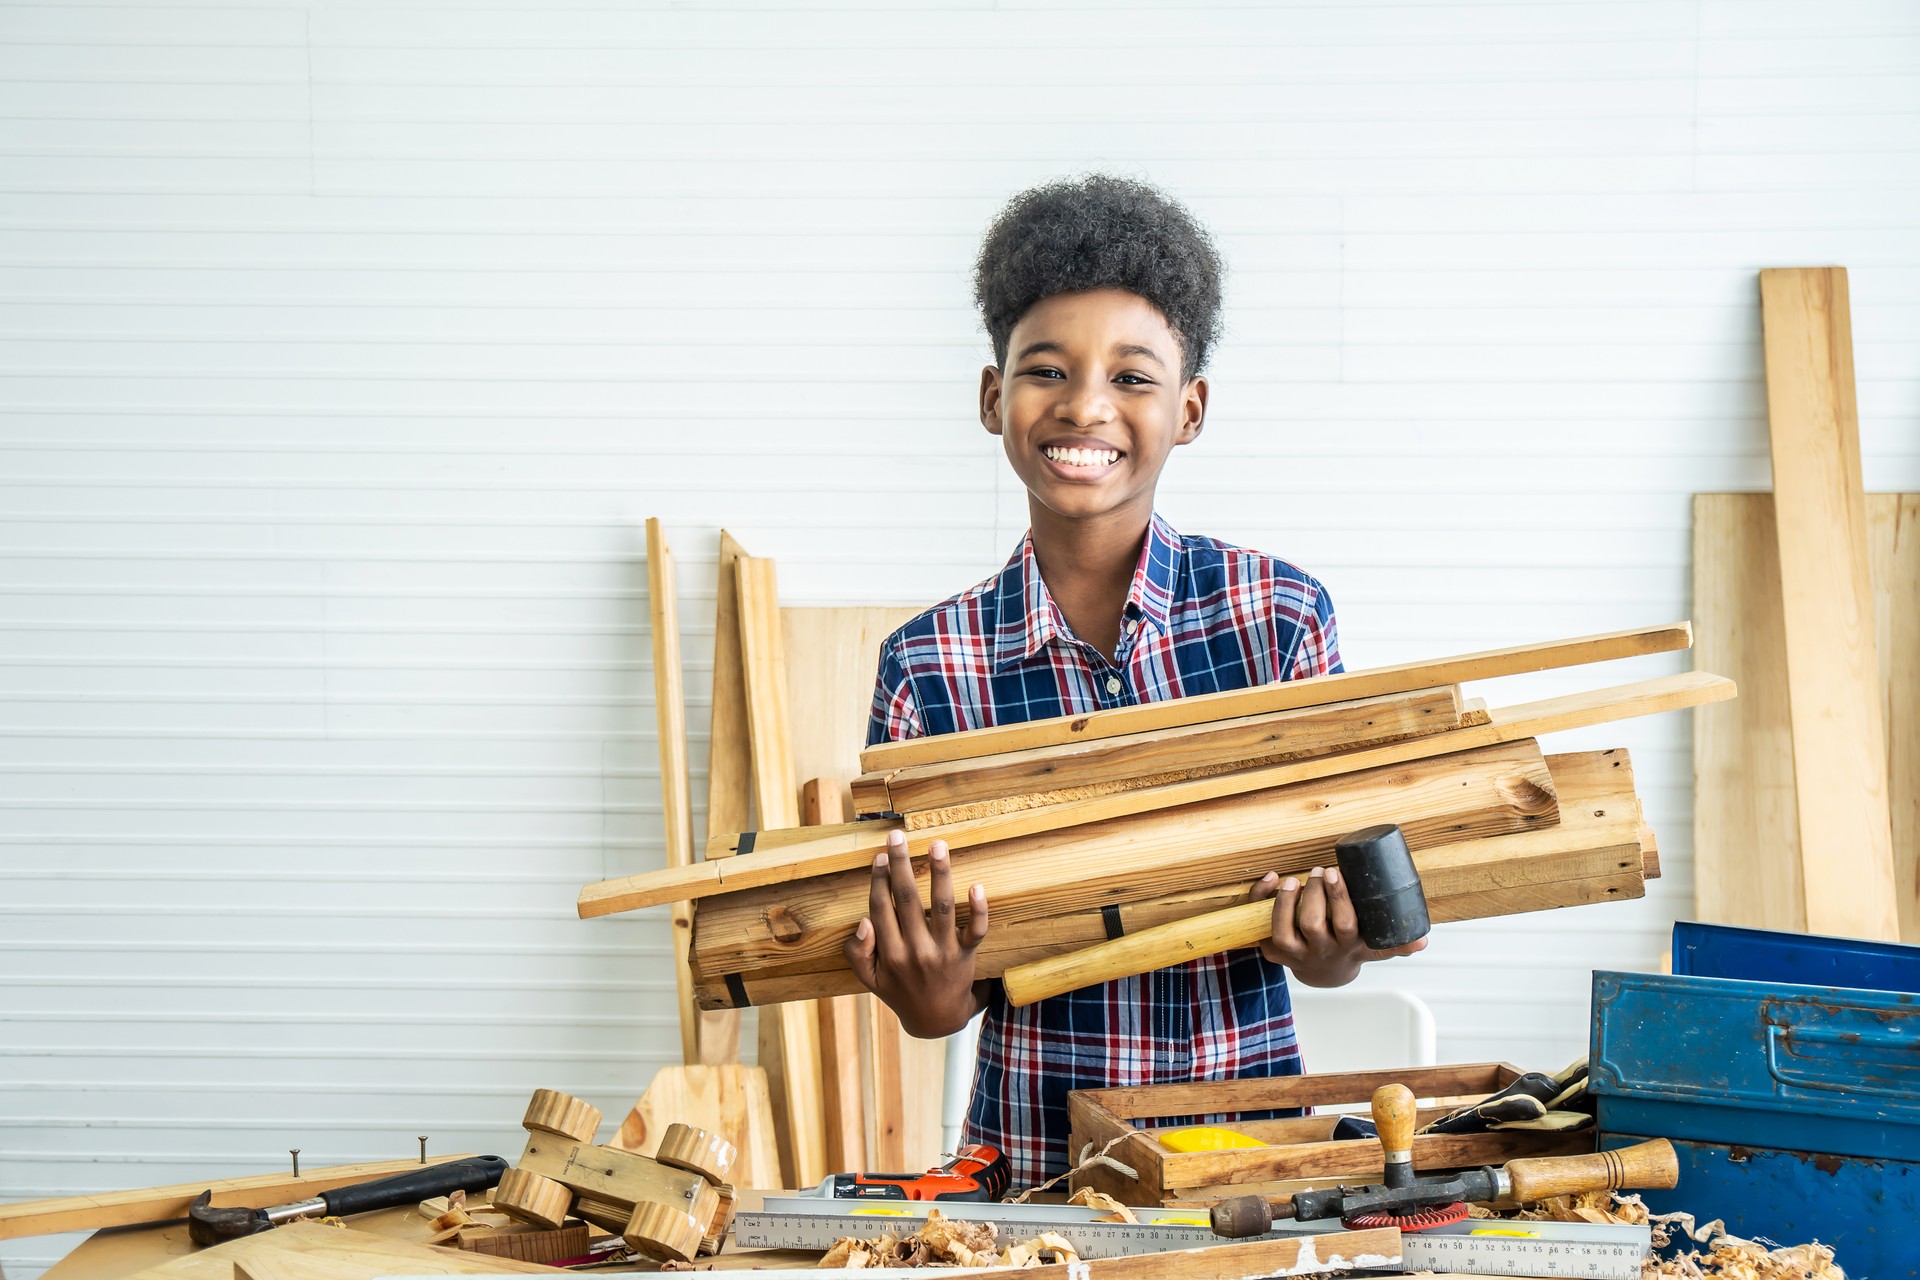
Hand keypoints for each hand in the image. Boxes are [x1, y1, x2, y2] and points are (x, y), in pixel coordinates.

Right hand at [843, 829, 990, 1037]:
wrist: (936, 1019)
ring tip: (938, 845)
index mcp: (890, 954)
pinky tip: (977, 885)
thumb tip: (863, 922)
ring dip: (940, 873)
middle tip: (898, 837)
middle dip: (900, 865)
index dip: (879, 880)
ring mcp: (943, 952)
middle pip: (907, 900)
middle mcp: (916, 951)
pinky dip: (978, 909)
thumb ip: (858, 952)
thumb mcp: (870, 979)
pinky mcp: (966, 954)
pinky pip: (975, 930)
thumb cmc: (901, 991)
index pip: (881, 908)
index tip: (879, 856)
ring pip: (942, 907)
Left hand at [1251, 865, 1426, 987]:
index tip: (1337, 873)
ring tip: (1291, 879)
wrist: (1324, 974)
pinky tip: (1269, 879)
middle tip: (1318, 871)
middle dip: (1314, 894)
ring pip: (1283, 932)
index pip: (1345, 924)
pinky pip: (1259, 930)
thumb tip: (1424, 941)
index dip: (1339, 899)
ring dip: (1284, 904)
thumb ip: (1396, 944)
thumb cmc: (1349, 948)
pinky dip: (1259, 902)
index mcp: (1346, 946)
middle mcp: (1319, 951)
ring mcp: (1293, 953)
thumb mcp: (1374, 948)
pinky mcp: (1273, 951)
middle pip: (1313, 925)